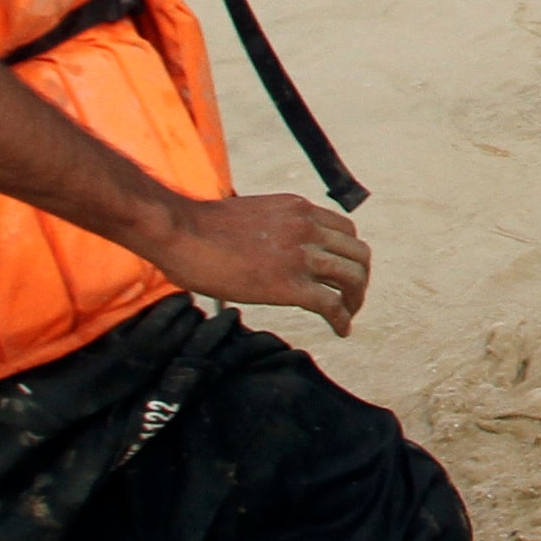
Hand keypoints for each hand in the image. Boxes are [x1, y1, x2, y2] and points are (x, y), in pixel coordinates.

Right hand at [147, 191, 373, 331]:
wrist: (180, 232)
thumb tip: (274, 247)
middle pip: (357, 253)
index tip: (342, 271)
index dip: (349, 254)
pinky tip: (341, 330)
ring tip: (349, 315)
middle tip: (352, 296)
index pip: (345, 230)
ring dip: (355, 300)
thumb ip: (275, 228)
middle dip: (360, 277)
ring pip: (352, 277)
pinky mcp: (289, 284)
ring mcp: (300, 255)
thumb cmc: (202, 228)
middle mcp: (307, 227)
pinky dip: (342, 319)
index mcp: (299, 209)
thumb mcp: (253, 215)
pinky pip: (331, 304)